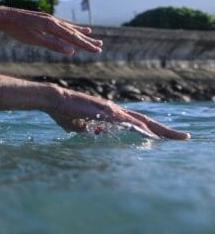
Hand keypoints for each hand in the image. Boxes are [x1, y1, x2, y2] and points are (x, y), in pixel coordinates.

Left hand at [0, 6, 102, 54]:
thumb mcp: (35, 39)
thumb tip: (71, 51)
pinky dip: (69, 27)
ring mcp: (49, 19)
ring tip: (91, 35)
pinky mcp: (44, 19)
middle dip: (87, 40)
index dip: (86, 45)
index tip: (97, 51)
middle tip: (100, 46)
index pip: (73, 38)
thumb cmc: (18, 29)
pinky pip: (60, 24)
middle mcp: (53, 21)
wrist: (5, 16)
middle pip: (73, 32)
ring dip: (80, 33)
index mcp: (52, 26)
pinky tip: (72, 29)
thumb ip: (53, 45)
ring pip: (68, 27)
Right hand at [46, 86, 189, 139]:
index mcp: (110, 113)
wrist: (54, 99)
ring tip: (176, 137)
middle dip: (164, 130)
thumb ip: (90, 129)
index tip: (164, 137)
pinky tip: (152, 135)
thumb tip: (97, 132)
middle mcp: (115, 109)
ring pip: (142, 120)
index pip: (136, 122)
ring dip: (160, 129)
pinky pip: (128, 121)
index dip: (151, 129)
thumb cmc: (63, 112)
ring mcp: (112, 109)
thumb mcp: (78, 126)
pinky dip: (142, 128)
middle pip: (145, 120)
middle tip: (183, 137)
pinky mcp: (106, 111)